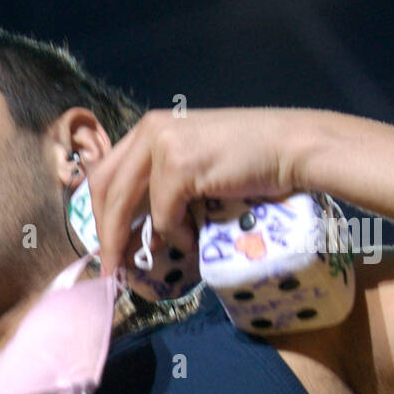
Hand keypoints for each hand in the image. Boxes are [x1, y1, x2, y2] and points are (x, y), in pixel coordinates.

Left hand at [87, 107, 317, 275]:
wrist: (294, 148)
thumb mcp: (195, 164)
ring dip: (134, 240)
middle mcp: (150, 128)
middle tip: (109, 267)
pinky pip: (163, 215)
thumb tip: (136, 233)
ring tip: (145, 260)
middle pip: (104, 188)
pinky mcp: (180, 165)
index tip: (104, 245)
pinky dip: (175, 235)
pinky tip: (194, 239)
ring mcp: (163, 144)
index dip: (99, 213)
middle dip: (104, 233)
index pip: (105, 173)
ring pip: (124, 205)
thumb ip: (161, 185)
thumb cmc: (251, 161)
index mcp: (150, 126)